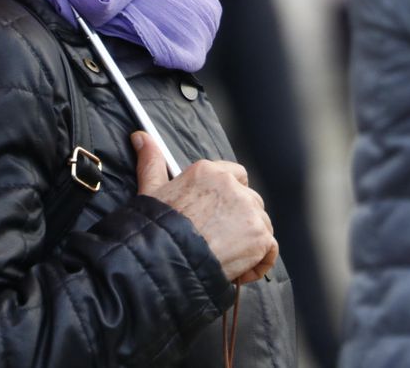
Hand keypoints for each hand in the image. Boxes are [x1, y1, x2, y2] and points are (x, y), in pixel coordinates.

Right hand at [132, 131, 277, 282]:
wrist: (165, 262)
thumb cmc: (155, 229)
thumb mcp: (151, 191)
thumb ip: (151, 161)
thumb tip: (140, 136)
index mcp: (209, 172)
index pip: (236, 176)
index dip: (230, 197)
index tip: (220, 214)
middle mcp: (232, 187)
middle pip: (250, 201)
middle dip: (239, 222)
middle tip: (219, 241)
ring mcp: (249, 211)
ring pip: (260, 224)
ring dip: (248, 242)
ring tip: (225, 258)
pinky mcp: (259, 236)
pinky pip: (269, 248)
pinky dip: (258, 262)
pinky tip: (239, 271)